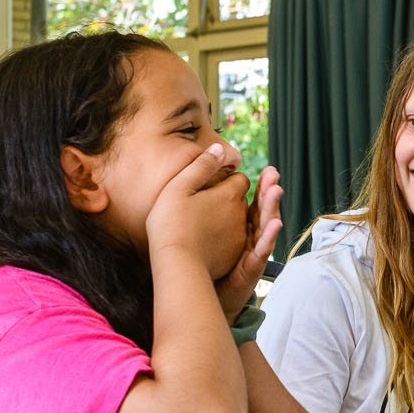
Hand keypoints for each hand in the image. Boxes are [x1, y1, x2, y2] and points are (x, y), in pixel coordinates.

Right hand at [147, 142, 249, 277]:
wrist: (176, 264)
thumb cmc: (171, 223)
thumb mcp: (180, 186)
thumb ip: (201, 165)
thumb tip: (218, 148)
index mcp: (230, 195)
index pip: (241, 180)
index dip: (228, 180)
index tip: (213, 184)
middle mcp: (241, 215)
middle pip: (242, 201)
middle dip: (230, 199)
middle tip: (209, 201)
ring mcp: (240, 238)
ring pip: (240, 222)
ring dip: (229, 219)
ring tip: (208, 220)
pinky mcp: (235, 257)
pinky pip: (235, 243)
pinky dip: (226, 238)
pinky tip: (208, 239)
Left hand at [216, 164, 282, 323]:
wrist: (207, 299)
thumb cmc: (206, 267)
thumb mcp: (207, 237)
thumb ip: (207, 217)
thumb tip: (195, 189)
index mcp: (241, 229)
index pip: (254, 204)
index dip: (261, 188)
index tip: (267, 169)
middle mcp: (251, 239)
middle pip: (264, 212)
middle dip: (270, 193)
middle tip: (273, 174)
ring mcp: (254, 253)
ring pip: (266, 228)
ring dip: (273, 209)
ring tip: (276, 190)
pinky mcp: (252, 268)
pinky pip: (262, 250)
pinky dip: (269, 237)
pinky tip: (274, 224)